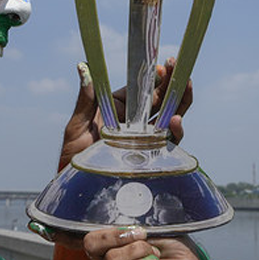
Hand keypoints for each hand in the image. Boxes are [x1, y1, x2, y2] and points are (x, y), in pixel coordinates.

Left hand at [58, 58, 192, 170]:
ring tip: (186, 84)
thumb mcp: (77, 126)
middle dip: (171, 83)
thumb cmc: (72, 159)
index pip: (139, 90)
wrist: (74, 192)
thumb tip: (84, 67)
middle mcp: (133, 124)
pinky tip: (175, 120)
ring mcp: (144, 141)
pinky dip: (176, 131)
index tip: (160, 67)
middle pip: (158, 100)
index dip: (152, 78)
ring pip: (168, 118)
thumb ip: (86, 99)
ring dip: (180, 101)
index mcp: (116, 111)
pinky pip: (168, 143)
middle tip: (178, 66)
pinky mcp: (151, 158)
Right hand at [83, 227, 202, 259]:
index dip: (106, 233)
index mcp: (112, 247)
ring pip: (112, 259)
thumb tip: (124, 211)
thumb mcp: (155, 227)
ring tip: (155, 254)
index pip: (90, 240)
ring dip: (140, 251)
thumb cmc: (174, 250)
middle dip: (124, 238)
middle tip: (145, 239)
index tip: (134, 229)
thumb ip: (136, 221)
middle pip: (94, 248)